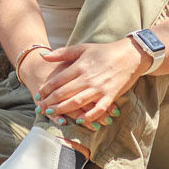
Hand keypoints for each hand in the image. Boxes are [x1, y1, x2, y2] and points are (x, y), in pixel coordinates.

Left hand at [32, 37, 146, 127]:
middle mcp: (88, 78)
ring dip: (63, 109)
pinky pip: (98, 108)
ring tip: (52, 113)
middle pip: (64, 92)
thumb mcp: (82, 48)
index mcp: (80, 66)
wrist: (130, 55)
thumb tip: (43, 56)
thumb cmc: (104, 51)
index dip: (46, 89)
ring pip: (77, 101)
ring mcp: (99, 88)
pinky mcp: (111, 95)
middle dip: (50, 101)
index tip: (38, 95)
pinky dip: (88, 116)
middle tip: (40, 107)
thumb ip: (62, 53)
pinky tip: (79, 121)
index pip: (58, 80)